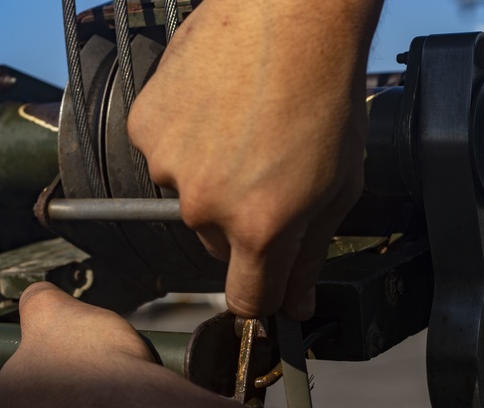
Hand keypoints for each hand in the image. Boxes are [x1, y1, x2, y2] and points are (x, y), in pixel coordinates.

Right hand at [128, 0, 381, 318]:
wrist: (288, 15)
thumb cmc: (323, 90)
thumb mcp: (338, 186)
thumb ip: (310, 254)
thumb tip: (296, 302)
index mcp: (260, 227)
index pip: (246, 299)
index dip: (263, 295)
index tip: (270, 282)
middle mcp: (206, 206)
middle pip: (217, 246)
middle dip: (242, 223)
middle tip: (269, 170)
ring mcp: (169, 166)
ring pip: (189, 198)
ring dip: (211, 177)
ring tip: (243, 129)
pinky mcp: (145, 127)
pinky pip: (164, 154)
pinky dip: (186, 140)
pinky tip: (216, 109)